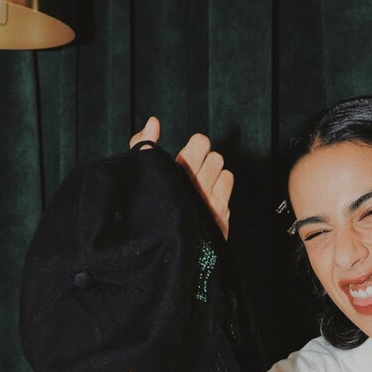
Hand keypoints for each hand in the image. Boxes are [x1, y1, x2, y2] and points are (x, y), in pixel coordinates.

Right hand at [128, 116, 233, 241]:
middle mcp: (196, 186)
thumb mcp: (142, 175)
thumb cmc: (153, 207)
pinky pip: (229, 180)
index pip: (200, 143)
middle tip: (193, 170)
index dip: (195, 147)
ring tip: (200, 182)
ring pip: (221, 165)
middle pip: (213, 154)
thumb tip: (153, 122)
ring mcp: (211, 201)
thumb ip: (142, 145)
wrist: (165, 249)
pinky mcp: (221, 213)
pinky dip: (221, 183)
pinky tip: (209, 193)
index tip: (186, 156)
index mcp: (175, 175)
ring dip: (212, 171)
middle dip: (203, 158)